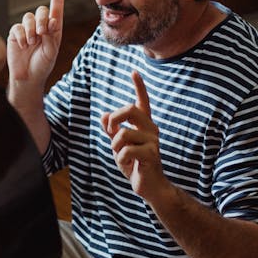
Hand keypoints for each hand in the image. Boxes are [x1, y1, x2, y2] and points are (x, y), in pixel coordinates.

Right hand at [7, 0, 63, 84]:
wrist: (27, 77)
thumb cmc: (42, 65)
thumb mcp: (51, 51)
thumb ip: (51, 35)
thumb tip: (49, 20)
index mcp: (53, 28)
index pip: (56, 6)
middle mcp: (40, 26)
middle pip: (41, 10)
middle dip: (41, 20)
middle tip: (40, 34)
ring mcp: (27, 29)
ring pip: (28, 17)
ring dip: (31, 30)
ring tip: (31, 43)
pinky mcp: (16, 34)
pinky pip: (18, 28)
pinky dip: (22, 37)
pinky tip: (23, 46)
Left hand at [101, 71, 169, 203]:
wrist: (149, 185)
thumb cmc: (134, 163)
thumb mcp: (119, 145)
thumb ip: (112, 130)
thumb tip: (104, 115)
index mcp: (144, 125)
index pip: (142, 102)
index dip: (139, 86)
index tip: (134, 71)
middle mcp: (151, 128)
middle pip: (129, 110)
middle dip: (114, 118)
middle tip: (110, 131)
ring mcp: (153, 141)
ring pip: (123, 134)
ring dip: (115, 147)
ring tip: (122, 156)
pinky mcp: (151, 154)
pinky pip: (125, 150)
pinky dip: (120, 159)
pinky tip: (128, 164)